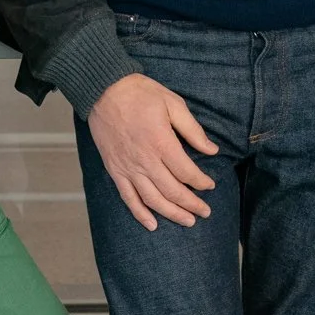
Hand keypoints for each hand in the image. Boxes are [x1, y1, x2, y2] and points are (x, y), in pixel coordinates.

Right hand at [85, 73, 218, 231]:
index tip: (210, 185)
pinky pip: (128, 197)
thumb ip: (193, 130)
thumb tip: (211, 150)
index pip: (187, 172)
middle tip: (204, 212)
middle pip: (172, 191)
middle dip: (191, 204)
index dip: (201, 183)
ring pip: (152, 199)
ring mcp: (128, 167)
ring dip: (171, 213)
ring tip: (187, 221)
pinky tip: (151, 224)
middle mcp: (145, 160)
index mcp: (161, 142)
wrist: (103, 89)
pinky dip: (140, 213)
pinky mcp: (115, 169)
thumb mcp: (173, 103)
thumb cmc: (140, 93)